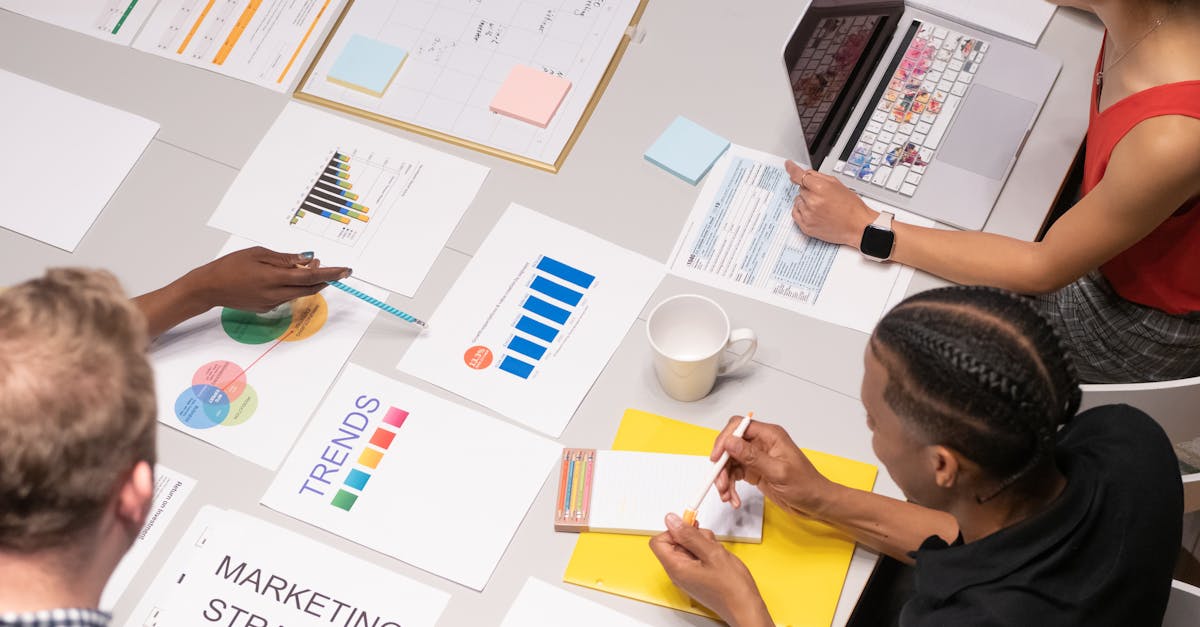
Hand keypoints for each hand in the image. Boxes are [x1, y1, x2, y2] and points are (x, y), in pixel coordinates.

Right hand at [181, 247, 350, 312]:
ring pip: (300, 293)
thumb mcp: (258, 254)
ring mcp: (272, 304)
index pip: (311, 276)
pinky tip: (289, 276)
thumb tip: (306, 258)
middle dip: (325, 278)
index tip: (346, 270)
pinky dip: (294, 286)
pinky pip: (287, 296)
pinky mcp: (267, 308)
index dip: (331, 273)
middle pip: (310, 288)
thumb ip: (284, 258)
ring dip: (309, 281)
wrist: (209, 288)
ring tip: (309, 265)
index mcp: (274, 278)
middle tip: (332, 267)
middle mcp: (276, 294)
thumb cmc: (230, 266)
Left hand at [649, 513, 771, 626]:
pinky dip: (707, 552)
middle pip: (675, 543)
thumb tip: (671, 521)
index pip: (659, 541)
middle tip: (709, 543)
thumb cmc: (732, 589)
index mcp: (676, 568)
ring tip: (717, 553)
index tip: (689, 527)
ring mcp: (688, 575)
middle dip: (692, 537)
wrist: (745, 609)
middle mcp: (678, 573)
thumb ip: (690, 535)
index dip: (673, 531)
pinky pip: (697, 557)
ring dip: (703, 544)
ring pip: (688, 548)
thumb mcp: (712, 553)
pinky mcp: (697, 576)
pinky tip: (719, 558)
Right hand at [712, 416, 834, 517]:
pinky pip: (734, 474)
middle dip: (722, 465)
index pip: (738, 427)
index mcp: (770, 436)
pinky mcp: (754, 471)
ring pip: (729, 462)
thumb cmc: (806, 486)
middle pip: (730, 446)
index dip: (724, 440)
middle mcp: (761, 443)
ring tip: (727, 496)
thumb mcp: (778, 472)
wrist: (816, 503)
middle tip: (720, 483)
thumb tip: (730, 442)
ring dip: (724, 479)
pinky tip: (733, 498)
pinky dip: (730, 486)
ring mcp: (757, 457)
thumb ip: (752, 456)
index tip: (717, 458)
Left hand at [786, 160, 877, 247]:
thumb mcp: (837, 184)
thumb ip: (818, 177)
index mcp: (820, 188)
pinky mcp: (806, 226)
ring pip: (798, 201)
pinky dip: (802, 211)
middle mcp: (812, 201)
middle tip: (824, 197)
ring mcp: (808, 215)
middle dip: (810, 190)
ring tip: (822, 207)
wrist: (857, 226)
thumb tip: (803, 174)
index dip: (792, 169)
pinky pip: (795, 213)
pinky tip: (814, 213)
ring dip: (806, 201)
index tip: (788, 165)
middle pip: (801, 189)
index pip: (799, 175)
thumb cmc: (851, 206)